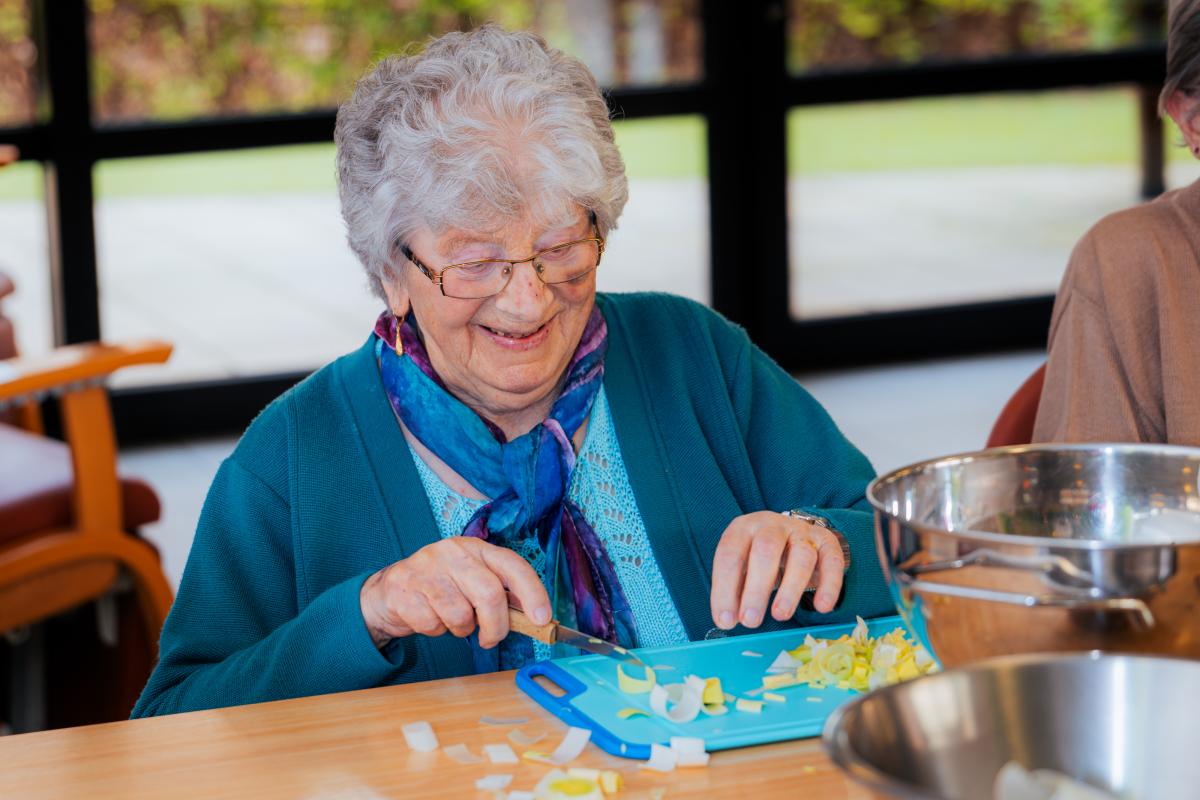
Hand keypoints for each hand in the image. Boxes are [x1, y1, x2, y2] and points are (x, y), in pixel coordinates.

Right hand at [360, 537, 550, 648]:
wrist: (389, 591)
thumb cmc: (441, 588)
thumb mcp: (471, 581)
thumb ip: (500, 593)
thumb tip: (535, 618)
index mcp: (475, 548)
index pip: (513, 565)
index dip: (532, 592)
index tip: (542, 618)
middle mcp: (452, 552)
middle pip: (490, 594)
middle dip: (497, 626)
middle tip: (491, 638)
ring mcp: (426, 568)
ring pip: (460, 615)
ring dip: (461, 629)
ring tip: (451, 620)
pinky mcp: (404, 589)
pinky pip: (432, 624)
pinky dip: (436, 631)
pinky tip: (429, 617)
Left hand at [710, 511, 845, 629]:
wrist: (794, 533)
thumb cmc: (761, 557)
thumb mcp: (743, 565)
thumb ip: (735, 590)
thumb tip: (728, 620)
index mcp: (744, 528)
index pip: (730, 555)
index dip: (725, 588)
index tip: (726, 620)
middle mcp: (773, 525)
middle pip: (765, 550)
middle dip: (756, 589)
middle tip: (750, 621)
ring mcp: (802, 532)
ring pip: (801, 556)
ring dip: (790, 589)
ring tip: (780, 616)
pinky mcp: (827, 542)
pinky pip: (832, 562)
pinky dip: (830, 585)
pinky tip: (822, 607)